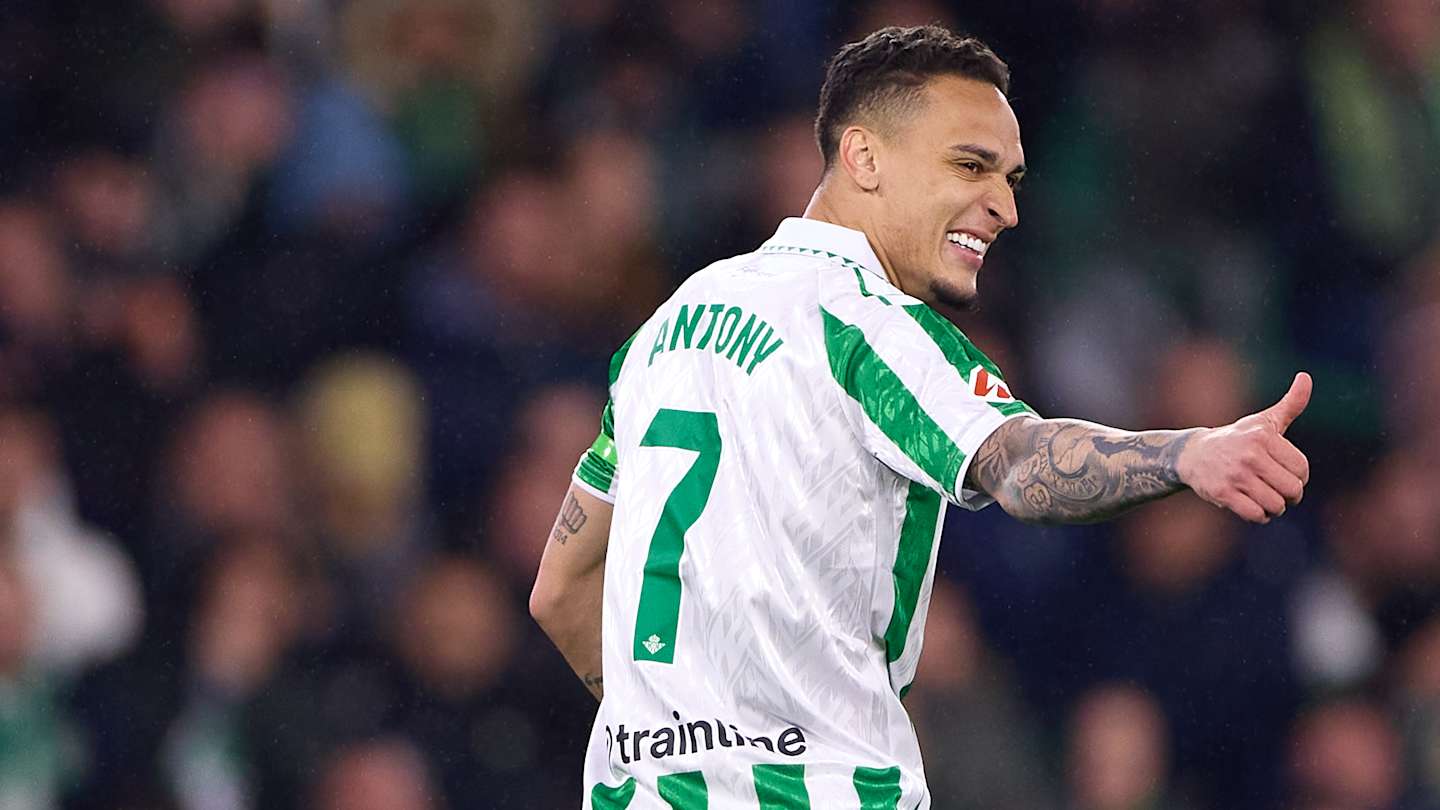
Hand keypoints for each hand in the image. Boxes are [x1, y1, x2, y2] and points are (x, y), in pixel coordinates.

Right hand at [1176, 372, 1311, 522]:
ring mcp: (1235, 474)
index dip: (1299, 477)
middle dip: (1290, 496)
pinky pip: (1256, 514)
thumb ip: (1291, 404)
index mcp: (1263, 436)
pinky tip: (1253, 507)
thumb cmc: (1237, 438)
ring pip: (1275, 505)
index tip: (1287, 475)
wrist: (1193, 454)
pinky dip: (1260, 516)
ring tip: (1266, 500)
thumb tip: (1306, 377)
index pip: (1301, 469)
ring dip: (1275, 508)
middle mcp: (1250, 454)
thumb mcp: (1263, 421)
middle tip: (1280, 492)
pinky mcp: (1222, 493)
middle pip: (1292, 489)